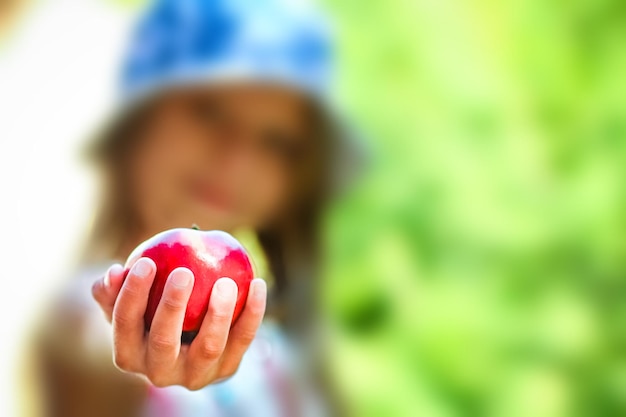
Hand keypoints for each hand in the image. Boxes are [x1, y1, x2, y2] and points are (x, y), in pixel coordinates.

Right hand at [91, 257, 266, 389]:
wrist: (187, 344)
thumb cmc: (150, 312)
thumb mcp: (129, 301)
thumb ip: (115, 287)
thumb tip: (114, 271)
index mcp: (129, 355)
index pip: (124, 324)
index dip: (131, 294)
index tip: (146, 261)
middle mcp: (160, 373)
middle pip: (164, 342)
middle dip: (172, 306)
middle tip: (183, 272)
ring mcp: (196, 376)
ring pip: (209, 347)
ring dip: (218, 314)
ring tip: (226, 282)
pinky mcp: (226, 370)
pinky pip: (243, 339)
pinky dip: (252, 313)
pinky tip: (258, 283)